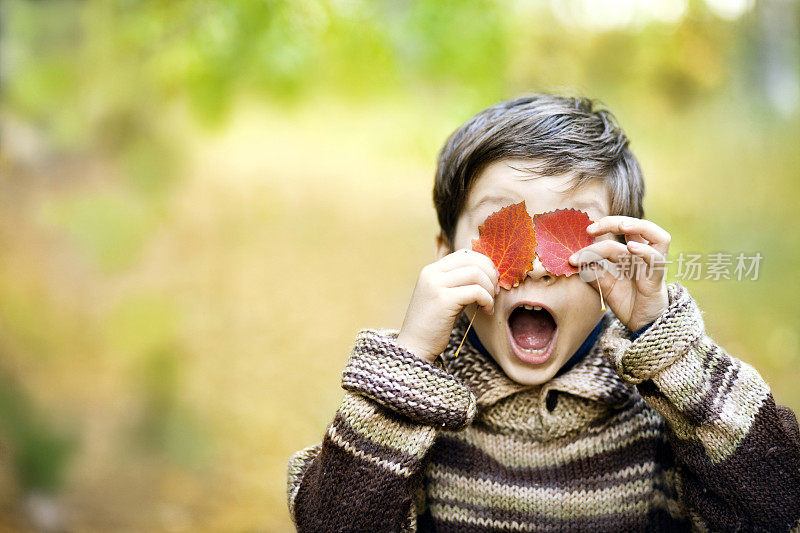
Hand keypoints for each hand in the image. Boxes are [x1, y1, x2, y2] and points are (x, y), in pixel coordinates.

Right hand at [396, 249, 498, 362]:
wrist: (415, 346)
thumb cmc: (433, 325)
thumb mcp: (444, 296)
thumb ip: (459, 283)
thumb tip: (487, 273)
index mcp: (431, 270)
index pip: (464, 254)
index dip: (483, 264)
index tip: (491, 281)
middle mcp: (432, 273)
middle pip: (472, 260)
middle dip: (490, 275)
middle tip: (495, 292)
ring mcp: (436, 285)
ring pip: (476, 273)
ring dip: (490, 289)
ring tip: (489, 304)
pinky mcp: (444, 300)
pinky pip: (476, 291)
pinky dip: (487, 300)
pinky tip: (486, 311)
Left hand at [569, 216, 669, 331]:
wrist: (643, 325)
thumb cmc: (628, 303)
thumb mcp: (605, 287)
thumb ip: (593, 274)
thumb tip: (576, 261)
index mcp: (629, 256)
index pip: (612, 239)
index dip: (591, 245)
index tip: (573, 259)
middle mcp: (642, 256)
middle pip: (634, 227)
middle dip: (612, 222)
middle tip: (591, 229)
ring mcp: (651, 265)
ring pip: (656, 236)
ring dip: (639, 226)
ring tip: (621, 226)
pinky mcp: (657, 277)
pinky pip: (656, 259)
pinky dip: (645, 250)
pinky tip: (631, 247)